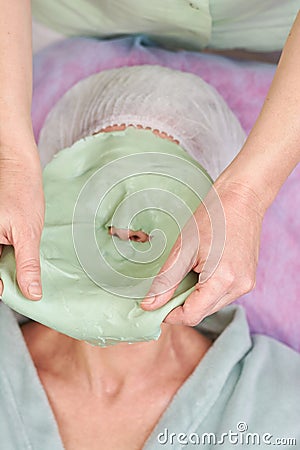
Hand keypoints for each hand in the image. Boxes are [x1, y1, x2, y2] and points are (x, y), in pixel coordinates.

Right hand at [0, 144, 44, 299]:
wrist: (19, 167)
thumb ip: (27, 265)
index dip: (2, 285)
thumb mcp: (28, 233)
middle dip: (5, 273)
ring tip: (16, 246)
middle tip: (20, 269)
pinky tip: (15, 245)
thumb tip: (32, 292)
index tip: (15, 289)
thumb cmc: (22, 193)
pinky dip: (6, 252)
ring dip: (6, 262)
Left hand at [141, 180, 263, 324]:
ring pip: (211, 305)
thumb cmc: (212, 217)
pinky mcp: (248, 280)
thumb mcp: (183, 249)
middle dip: (181, 304)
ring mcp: (246, 285)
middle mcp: (239, 288)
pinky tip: (202, 269)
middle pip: (202, 312)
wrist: (241, 199)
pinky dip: (207, 289)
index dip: (170, 314)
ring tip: (188, 270)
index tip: (156, 304)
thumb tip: (149, 305)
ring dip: (195, 296)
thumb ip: (165, 281)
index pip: (192, 315)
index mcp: (223, 280)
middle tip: (168, 284)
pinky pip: (222, 295)